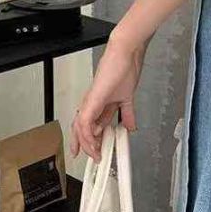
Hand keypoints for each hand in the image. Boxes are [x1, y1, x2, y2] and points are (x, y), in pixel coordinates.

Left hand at [70, 32, 148, 161]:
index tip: (96, 151)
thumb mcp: (127, 98)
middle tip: (91, 157)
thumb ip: (127, 114)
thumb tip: (130, 126)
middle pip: (80, 128)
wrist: (126, 54)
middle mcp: (91, 103)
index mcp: (99, 103)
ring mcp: (91, 102)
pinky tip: (93, 142)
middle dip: (83, 145)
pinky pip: (85, 122)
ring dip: (87, 143)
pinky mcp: (93, 100)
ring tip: (95, 153)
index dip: (91, 139)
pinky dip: (88, 134)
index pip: (90, 125)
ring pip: (80, 128)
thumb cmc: (125, 68)